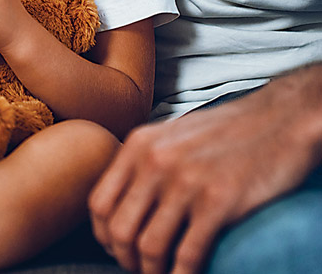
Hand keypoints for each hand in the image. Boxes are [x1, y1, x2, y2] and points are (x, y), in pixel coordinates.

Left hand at [89, 74, 321, 273]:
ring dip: (151, 271)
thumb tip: (126, 197)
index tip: (114, 248)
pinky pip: (188, 254)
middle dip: (125, 259)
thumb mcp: (171, 134)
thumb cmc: (227, 130)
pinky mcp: (218, 202)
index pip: (99, 202)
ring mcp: (185, 182)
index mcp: (139, 145)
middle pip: (120, 229)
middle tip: (138, 268)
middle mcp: (155, 162)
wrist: (279, 120)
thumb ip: (145, 160)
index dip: (103, 235)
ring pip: (149, 246)